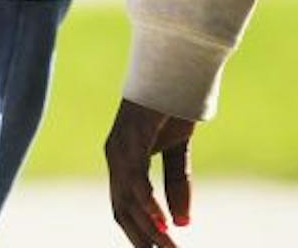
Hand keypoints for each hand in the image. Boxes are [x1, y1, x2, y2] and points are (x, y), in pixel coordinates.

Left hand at [105, 98, 196, 247]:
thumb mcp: (177, 151)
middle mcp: (115, 157)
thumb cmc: (172, 103)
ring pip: (128, 201)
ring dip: (150, 229)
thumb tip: (182, 223)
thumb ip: (177, 184)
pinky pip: (136, 180)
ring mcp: (120, 148)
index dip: (139, 234)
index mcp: (122, 160)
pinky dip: (148, 204)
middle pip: (122, 211)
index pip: (124, 208)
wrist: (174, 66)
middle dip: (144, 240)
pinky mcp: (131, 139)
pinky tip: (162, 224)